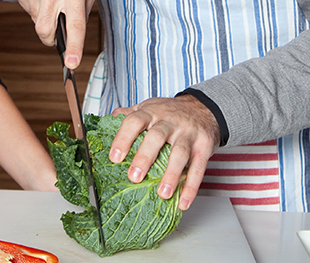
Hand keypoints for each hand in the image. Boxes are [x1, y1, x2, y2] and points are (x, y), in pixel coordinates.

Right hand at [12, 0, 95, 67]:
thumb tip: (75, 33)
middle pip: (46, 30)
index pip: (75, 24)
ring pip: (36, 21)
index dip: (73, 46)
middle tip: (56, 31)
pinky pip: (27, 10)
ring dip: (44, 18)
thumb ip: (84, 8)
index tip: (72, 63)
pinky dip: (35, 8)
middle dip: (50, 38)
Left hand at [109, 94, 219, 210]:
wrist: (203, 108)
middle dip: (144, 157)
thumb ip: (128, 115)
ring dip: (171, 175)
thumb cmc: (169, 113)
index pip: (134, 121)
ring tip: (162, 193)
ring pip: (180, 153)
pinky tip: (183, 201)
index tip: (115, 157)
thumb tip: (105, 124)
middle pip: (156, 137)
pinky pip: (199, 168)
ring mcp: (188, 133)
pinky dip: (191, 187)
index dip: (123, 138)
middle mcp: (169, 121)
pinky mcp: (204, 146)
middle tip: (134, 177)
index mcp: (151, 112)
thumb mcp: (148, 108)